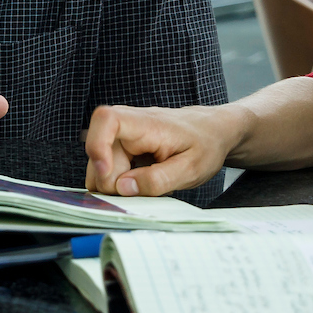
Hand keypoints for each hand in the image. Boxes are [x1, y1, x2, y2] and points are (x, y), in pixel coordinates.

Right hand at [84, 103, 246, 195]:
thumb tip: (123, 188)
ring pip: (101, 160)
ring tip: (145, 185)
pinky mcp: (124, 143)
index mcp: (148, 124)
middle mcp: (130, 123)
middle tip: (140, 192)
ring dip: (115, 180)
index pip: (106, 120)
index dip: (97, 146)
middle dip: (112, 179)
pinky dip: (119, 178)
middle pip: (100, 150)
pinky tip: (140, 181)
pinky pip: (109, 163)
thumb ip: (158, 180)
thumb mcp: (191, 170)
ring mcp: (125, 133)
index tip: (107, 175)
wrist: (214, 130)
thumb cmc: (206, 145)